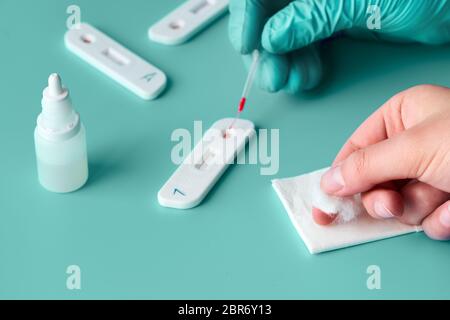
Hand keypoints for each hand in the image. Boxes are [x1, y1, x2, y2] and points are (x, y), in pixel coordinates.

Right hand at [229, 0, 449, 92]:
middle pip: (267, 17)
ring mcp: (321, 8)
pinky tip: (307, 77)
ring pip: (284, 36)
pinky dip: (302, 66)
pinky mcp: (333, 25)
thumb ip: (311, 16)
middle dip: (266, 49)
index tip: (247, 43)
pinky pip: (305, 47)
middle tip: (272, 74)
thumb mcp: (359, 0)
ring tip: (292, 81)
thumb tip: (274, 36)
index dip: (247, 16)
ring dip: (284, 63)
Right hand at [314, 85, 449, 239]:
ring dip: (417, 209)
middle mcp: (416, 141)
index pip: (355, 149)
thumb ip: (366, 165)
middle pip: (375, 180)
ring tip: (442, 199)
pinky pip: (428, 217)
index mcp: (403, 115)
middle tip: (390, 206)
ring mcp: (434, 170)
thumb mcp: (415, 147)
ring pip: (400, 203)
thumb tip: (330, 180)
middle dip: (384, 198)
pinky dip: (442, 219)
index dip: (338, 177)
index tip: (324, 205)